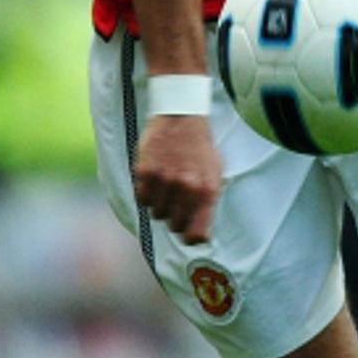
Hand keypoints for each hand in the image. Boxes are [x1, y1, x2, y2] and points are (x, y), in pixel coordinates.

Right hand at [134, 115, 221, 244]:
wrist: (182, 118)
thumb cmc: (201, 149)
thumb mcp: (215, 174)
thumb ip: (208, 204)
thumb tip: (202, 237)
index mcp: (207, 191)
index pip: (196, 234)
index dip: (192, 239)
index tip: (190, 236)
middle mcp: (186, 188)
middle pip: (175, 226)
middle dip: (177, 219)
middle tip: (178, 204)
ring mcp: (164, 180)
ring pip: (157, 214)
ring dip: (161, 205)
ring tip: (168, 188)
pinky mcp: (145, 172)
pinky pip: (142, 199)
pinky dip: (147, 194)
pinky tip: (156, 181)